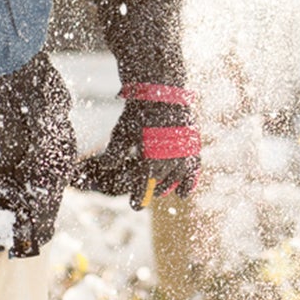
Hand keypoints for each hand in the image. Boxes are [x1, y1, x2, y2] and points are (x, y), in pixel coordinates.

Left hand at [76, 84, 198, 208]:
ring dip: (167, 186)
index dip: (139, 198)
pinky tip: (184, 193)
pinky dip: (189, 182)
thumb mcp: (122, 133)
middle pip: (159, 183)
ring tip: (162, 190)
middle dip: (151, 189)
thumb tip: (107, 166)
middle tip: (144, 192)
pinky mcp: (192, 148)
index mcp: (149, 161)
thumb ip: (115, 152)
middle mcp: (168, 161)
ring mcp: (182, 155)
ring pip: (176, 178)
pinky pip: (192, 170)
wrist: (162, 93)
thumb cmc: (139, 113)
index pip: (144, 188)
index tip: (135, 207)